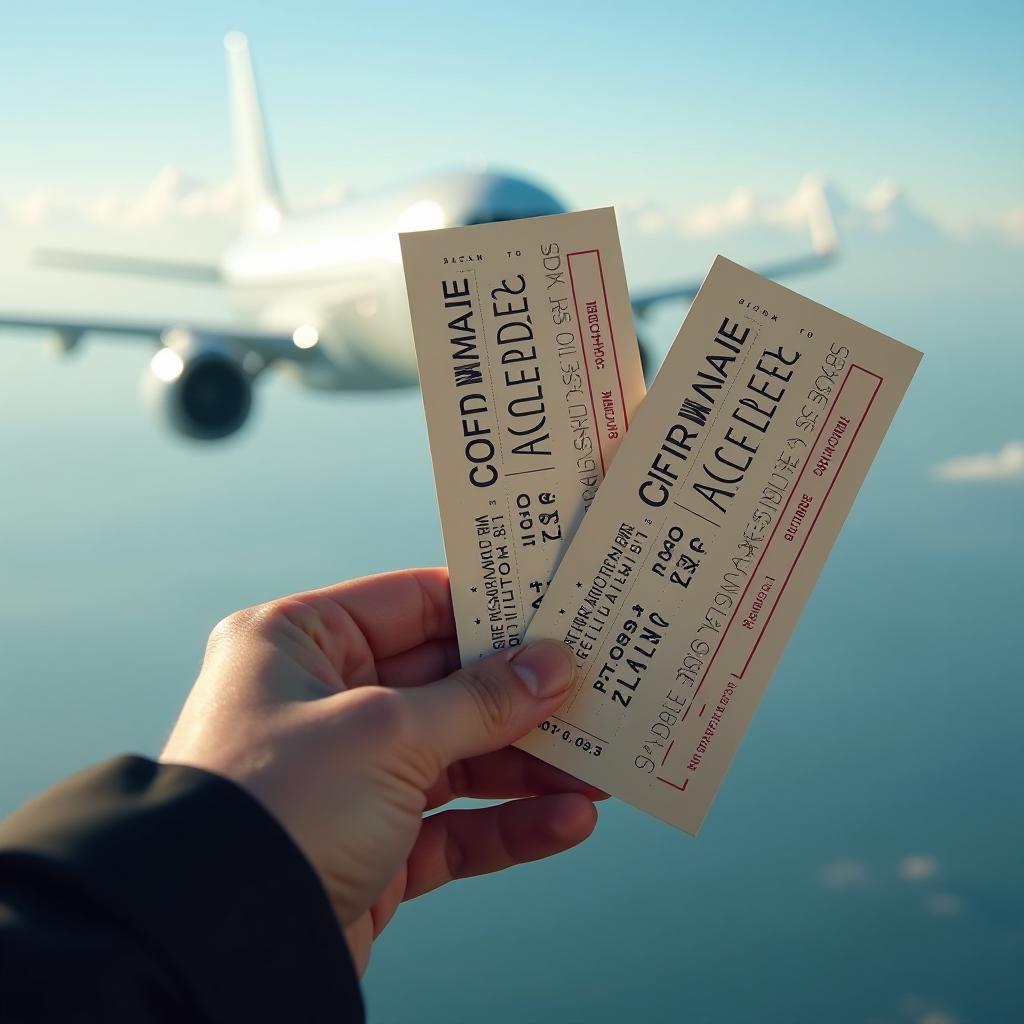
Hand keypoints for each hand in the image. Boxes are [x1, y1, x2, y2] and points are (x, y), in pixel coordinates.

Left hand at [160, 568, 602, 972]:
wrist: (218, 944)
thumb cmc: (278, 806)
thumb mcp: (386, 733)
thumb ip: (478, 699)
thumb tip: (551, 666)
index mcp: (299, 642)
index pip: (412, 602)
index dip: (487, 607)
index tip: (555, 610)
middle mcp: (321, 702)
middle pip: (445, 682)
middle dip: (521, 694)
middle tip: (593, 688)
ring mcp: (348, 775)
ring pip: (458, 756)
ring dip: (528, 764)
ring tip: (598, 764)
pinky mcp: (370, 844)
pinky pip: (454, 825)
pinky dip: (510, 825)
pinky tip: (568, 820)